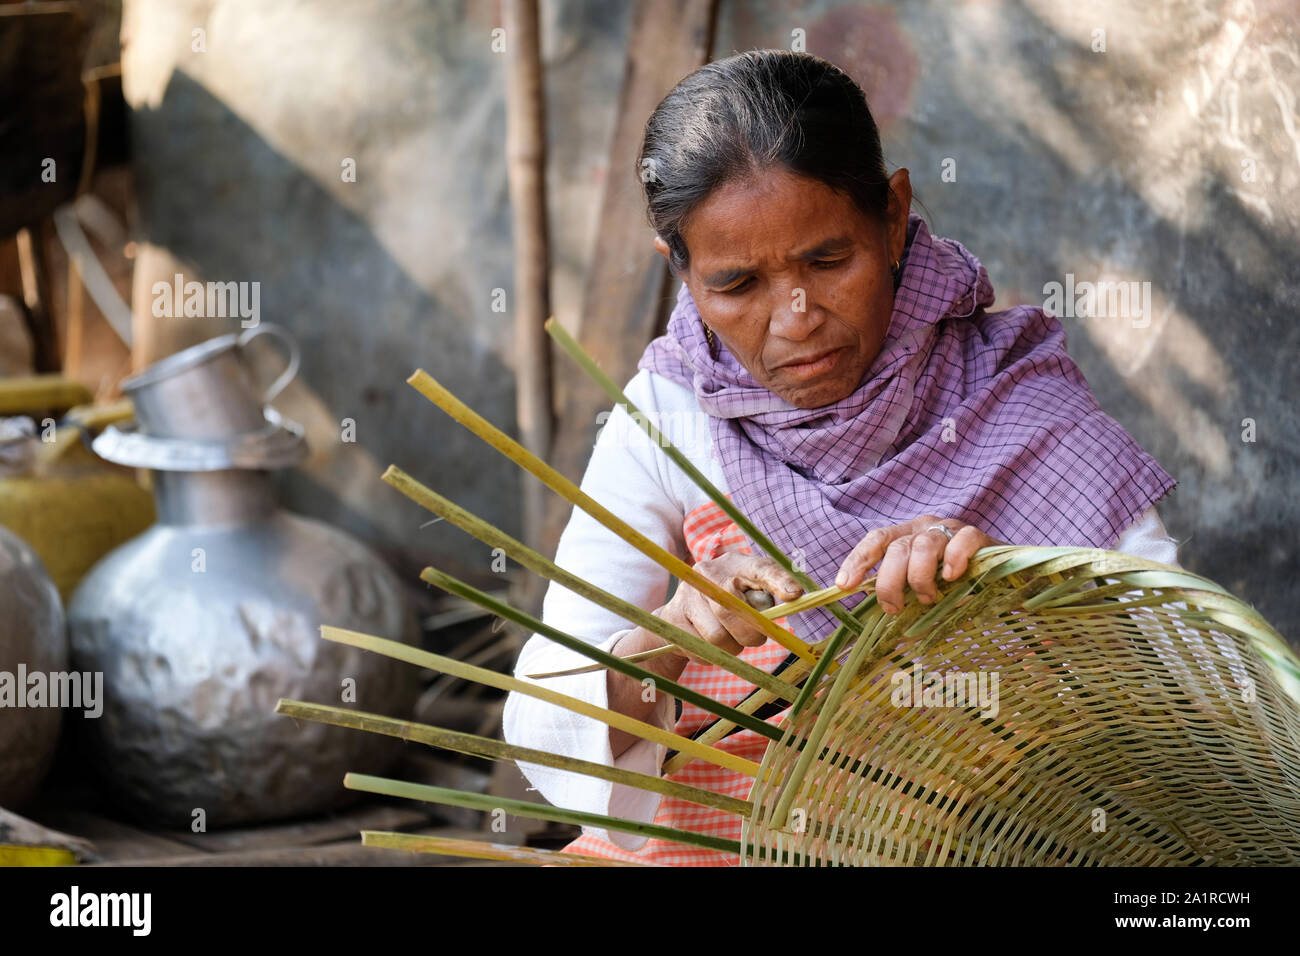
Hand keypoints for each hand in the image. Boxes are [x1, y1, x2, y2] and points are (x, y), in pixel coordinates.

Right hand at [659, 551, 802, 661]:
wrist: (681, 613)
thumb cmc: (727, 602)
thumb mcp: (749, 593)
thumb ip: (766, 596)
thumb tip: (792, 597)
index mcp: (735, 564)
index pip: (760, 568)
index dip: (778, 580)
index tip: (794, 594)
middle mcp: (708, 573)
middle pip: (735, 611)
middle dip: (751, 634)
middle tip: (754, 639)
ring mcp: (687, 594)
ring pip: (717, 636)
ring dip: (731, 647)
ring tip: (729, 638)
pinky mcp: (673, 616)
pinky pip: (700, 648)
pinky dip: (710, 654)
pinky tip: (708, 642)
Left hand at [834, 515, 1002, 613]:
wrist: (1004, 574)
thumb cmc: (956, 582)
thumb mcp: (924, 583)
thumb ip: (903, 587)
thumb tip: (881, 608)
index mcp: (907, 535)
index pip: (877, 539)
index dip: (859, 560)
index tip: (845, 584)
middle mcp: (925, 527)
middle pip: (898, 548)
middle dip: (890, 582)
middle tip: (896, 607)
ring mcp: (952, 528)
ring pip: (925, 545)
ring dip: (921, 577)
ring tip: (929, 599)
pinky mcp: (979, 535)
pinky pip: (963, 540)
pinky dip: (955, 559)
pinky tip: (952, 578)